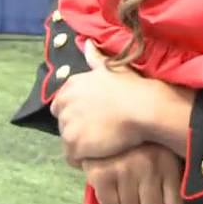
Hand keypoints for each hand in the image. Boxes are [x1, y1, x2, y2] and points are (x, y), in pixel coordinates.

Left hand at [51, 42, 194, 162]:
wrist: (142, 109)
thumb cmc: (131, 88)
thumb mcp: (111, 69)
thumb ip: (95, 58)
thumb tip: (87, 43)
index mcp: (70, 86)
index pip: (60, 106)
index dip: (75, 114)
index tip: (92, 119)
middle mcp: (64, 104)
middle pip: (64, 125)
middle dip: (78, 130)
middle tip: (99, 133)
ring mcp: (68, 125)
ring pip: (68, 142)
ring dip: (82, 146)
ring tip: (101, 146)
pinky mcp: (75, 145)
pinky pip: (73, 158)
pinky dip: (84, 160)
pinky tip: (100, 156)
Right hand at [82, 143, 183, 203]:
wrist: (107, 118)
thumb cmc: (142, 141)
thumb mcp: (166, 154)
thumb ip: (177, 182)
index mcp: (167, 160)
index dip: (165, 202)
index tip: (160, 189)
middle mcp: (148, 164)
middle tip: (138, 187)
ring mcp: (124, 169)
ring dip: (127, 202)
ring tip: (124, 183)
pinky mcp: (101, 175)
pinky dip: (109, 201)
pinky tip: (110, 184)